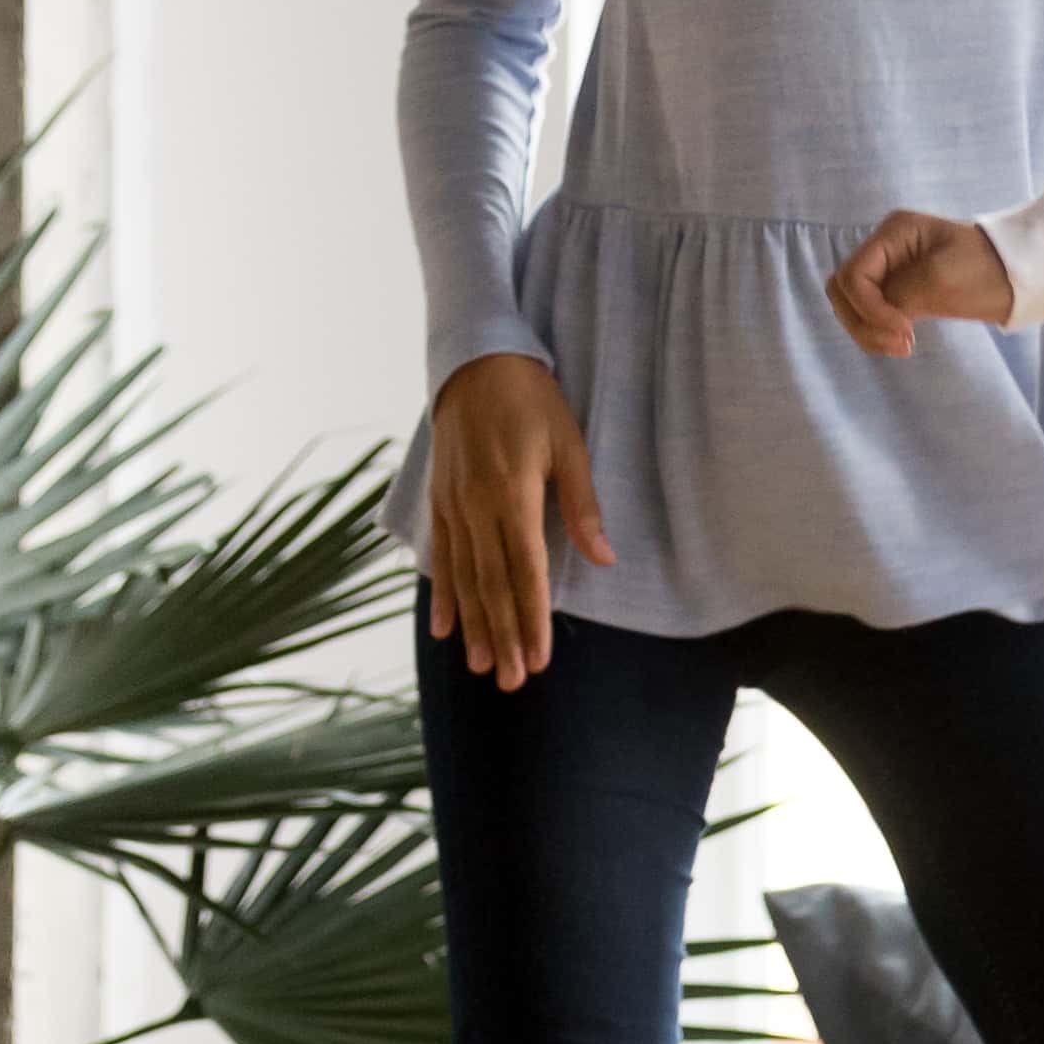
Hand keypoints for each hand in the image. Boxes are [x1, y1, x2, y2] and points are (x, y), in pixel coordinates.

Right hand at [422, 352, 612, 691]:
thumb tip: (605, 558)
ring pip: (463, 579)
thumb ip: (582, 505)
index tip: (538, 657)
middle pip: (491, 586)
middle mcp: (475, 507)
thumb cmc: (532, 400)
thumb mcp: (568, 444)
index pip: (525, 572)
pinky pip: (439, 556)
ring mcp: (452, 506)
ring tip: (479, 666)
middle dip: (503, 636)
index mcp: (512, 495)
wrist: (475, 362)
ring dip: (473, 625)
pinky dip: (441, 593)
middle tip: (510, 681)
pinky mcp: (438, 500)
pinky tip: (442, 627)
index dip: (532, 618)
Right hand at [829, 210, 1015, 354]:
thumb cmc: (988, 269)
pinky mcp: (902, 292)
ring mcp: (892, 270)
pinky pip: (873, 315)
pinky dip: (879, 332)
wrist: (1022, 278)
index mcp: (893, 233)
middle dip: (863, 320)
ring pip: (853, 306)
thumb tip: (874, 314)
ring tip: (902, 348)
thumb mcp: (942, 278)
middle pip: (844, 291)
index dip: (868, 307)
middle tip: (899, 343)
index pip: (853, 275)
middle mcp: (886, 249)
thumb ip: (900, 294)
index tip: (902, 329)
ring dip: (869, 331)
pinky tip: (901, 344)